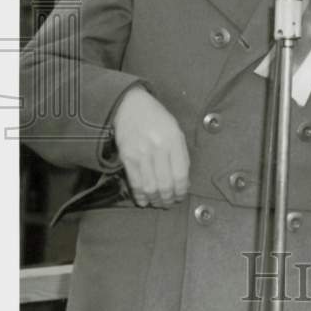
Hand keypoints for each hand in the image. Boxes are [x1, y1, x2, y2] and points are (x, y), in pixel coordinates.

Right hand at [113, 86, 189, 207]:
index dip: (182, 191)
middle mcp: (157, 148)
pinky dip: (140, 196)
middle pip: (165, 184)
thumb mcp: (176, 131)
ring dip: (156, 200)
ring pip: (150, 187)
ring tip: (160, 203)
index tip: (182, 196)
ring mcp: (140, 154)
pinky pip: (135, 183)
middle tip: (171, 203)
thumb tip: (183, 183)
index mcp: (173, 140)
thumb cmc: (157, 119)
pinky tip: (145, 201)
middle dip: (169, 199)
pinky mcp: (127, 158)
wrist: (130, 106)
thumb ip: (181, 155)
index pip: (180, 174)